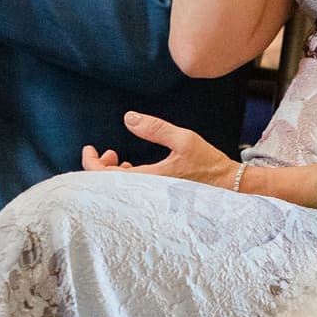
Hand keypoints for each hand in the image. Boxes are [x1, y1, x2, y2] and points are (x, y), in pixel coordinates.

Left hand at [80, 111, 240, 188]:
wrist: (227, 185)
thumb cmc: (207, 163)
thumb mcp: (183, 139)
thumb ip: (155, 128)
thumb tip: (128, 118)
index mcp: (148, 180)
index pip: (106, 177)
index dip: (91, 163)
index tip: (89, 148)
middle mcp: (145, 193)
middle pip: (107, 186)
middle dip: (101, 166)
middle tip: (107, 150)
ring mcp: (150, 198)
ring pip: (119, 189)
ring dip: (112, 172)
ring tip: (117, 156)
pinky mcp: (155, 198)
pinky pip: (130, 190)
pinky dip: (124, 177)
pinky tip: (131, 166)